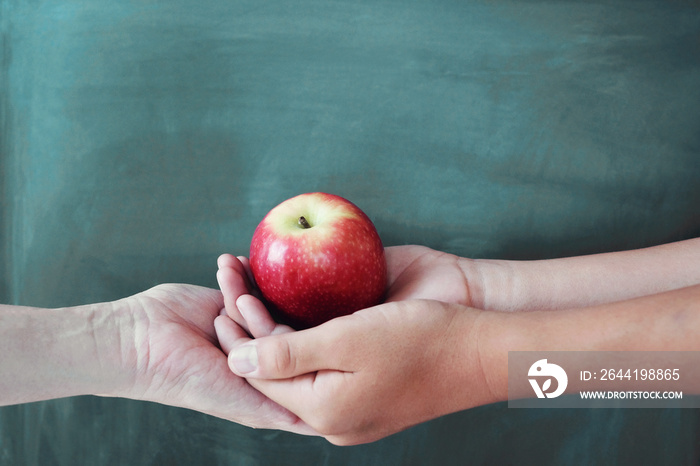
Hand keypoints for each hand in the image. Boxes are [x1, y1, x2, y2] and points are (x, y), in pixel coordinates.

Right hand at [112, 283, 314, 434]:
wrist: (141, 339)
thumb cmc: (185, 378)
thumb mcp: (234, 401)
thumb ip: (274, 411)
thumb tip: (318, 428)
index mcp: (262, 378)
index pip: (298, 362)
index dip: (298, 351)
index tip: (287, 340)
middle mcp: (256, 352)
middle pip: (283, 328)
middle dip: (262, 322)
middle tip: (232, 320)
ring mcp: (243, 324)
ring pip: (264, 302)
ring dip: (245, 294)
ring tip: (219, 300)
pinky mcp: (228, 298)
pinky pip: (246, 281)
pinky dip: (239, 272)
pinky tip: (231, 262)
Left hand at [214, 247, 492, 444]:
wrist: (482, 351)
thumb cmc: (420, 339)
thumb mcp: (347, 341)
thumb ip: (287, 354)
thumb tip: (235, 360)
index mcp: (324, 413)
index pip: (261, 376)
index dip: (239, 337)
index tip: (223, 297)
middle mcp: (334, 417)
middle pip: (277, 373)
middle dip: (251, 331)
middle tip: (233, 289)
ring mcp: (353, 406)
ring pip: (299, 367)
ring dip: (275, 332)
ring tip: (256, 295)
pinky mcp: (369, 389)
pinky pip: (324, 365)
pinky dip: (304, 338)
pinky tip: (297, 311)